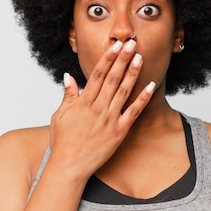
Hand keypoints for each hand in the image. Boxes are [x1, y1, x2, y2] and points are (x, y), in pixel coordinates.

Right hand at [48, 40, 155, 179]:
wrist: (68, 167)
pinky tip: (150, 86)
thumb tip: (69, 76)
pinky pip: (133, 112)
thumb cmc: (62, 142)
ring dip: (132, 73)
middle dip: (123, 59)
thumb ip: (68, 95)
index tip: (115, 46)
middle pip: (113, 79)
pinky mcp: (119, 132)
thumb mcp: (60, 116)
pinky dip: (142, 99)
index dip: (107, 58)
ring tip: (140, 58)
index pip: (98, 75)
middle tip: (132, 43)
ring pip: (123, 92)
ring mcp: (109, 120)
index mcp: (83, 103)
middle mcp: (97, 108)